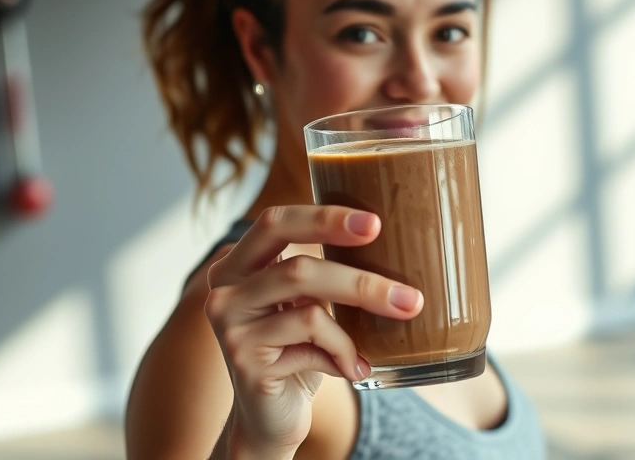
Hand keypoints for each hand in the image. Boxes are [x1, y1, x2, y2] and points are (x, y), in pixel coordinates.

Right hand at [204, 206, 423, 457]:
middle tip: (409, 295)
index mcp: (239, 263)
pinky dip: (344, 354)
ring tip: (396, 324)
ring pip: (310, 307)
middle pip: (297, 267)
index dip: (324, 217)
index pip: (276, 222)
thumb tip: (392, 246)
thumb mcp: (308, 303)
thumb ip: (324, 273)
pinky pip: (312, 346)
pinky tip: (355, 368)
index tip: (375, 223)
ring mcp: (230, 327)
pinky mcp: (244, 362)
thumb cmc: (298, 350)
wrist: (268, 417)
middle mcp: (225, 290)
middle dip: (359, 278)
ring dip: (363, 319)